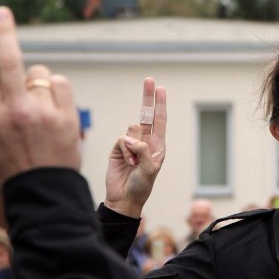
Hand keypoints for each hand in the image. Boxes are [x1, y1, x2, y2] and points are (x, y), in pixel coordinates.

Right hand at [0, 7, 80, 180]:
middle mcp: (17, 112)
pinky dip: (57, 89)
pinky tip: (53, 106)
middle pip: (9, 62)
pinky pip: (61, 84)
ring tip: (37, 109)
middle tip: (1, 13)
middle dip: (4, 33)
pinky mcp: (67, 116)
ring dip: (38, 83)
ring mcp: (44, 113)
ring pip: (40, 75)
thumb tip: (1, 76)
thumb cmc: (15, 162)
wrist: (44, 189)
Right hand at [104, 78, 166, 217]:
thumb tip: (131, 137)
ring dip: (133, 146)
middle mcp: (145, 141)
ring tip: (134, 162)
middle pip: (145, 114)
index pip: (159, 120)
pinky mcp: (118, 148)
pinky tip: (126, 162)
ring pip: (131, 129)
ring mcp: (131, 144)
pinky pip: (121, 140)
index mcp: (157, 145)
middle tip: (149, 79)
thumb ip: (143, 151)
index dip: (160, 104)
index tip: (161, 88)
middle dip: (147, 97)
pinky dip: (124, 151)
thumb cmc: (141, 187)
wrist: (123, 199)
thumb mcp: (150, 170)